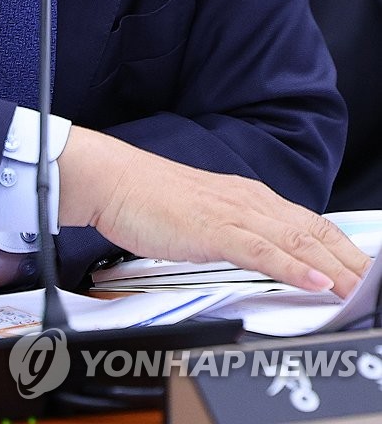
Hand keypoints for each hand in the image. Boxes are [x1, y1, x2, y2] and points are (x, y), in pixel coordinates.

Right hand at [59, 128, 370, 298]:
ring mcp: (233, 212)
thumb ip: (234, 234)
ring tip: (359, 290)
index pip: (309, 225)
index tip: (362, 272)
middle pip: (314, 233)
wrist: (114, 181)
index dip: (341, 250)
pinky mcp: (214, 228)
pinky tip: (317, 282)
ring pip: (298, 241)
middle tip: (374, 286)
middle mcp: (249, 200)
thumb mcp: (203, 218)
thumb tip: (257, 258)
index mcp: (248, 197)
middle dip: (350, 262)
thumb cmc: (148, 199)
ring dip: (335, 269)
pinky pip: (264, 251)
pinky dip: (295, 268)